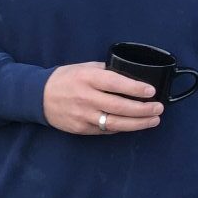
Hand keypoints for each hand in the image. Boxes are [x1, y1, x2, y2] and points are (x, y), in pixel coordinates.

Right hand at [42, 61, 163, 134]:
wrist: (38, 97)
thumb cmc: (66, 78)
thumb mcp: (85, 67)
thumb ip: (106, 71)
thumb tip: (131, 76)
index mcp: (87, 78)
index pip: (115, 83)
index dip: (135, 88)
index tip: (151, 91)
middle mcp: (85, 97)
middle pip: (119, 106)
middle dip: (143, 109)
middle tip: (159, 108)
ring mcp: (83, 115)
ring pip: (115, 123)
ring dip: (138, 123)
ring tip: (154, 120)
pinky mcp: (81, 129)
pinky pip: (106, 130)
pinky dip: (122, 128)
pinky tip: (134, 125)